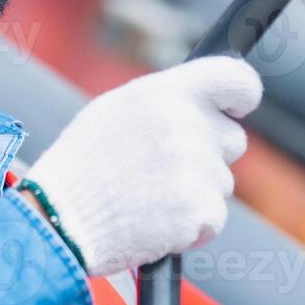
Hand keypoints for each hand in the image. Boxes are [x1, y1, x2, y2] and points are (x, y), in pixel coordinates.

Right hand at [23, 56, 261, 276]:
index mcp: (166, 93)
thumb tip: (207, 102)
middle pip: (233, 139)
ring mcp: (196, 169)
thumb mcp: (117, 110)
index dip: (243, 94)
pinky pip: (214, 217)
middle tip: (164, 168)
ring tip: (148, 196)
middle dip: (209, 154)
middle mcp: (186, 125)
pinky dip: (192, 226)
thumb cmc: (84, 165)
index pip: (236, 78)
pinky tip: (155, 221)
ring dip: (195, 192)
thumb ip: (167, 100)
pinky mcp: (199, 210)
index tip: (238, 107)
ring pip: (222, 182)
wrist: (61, 220)